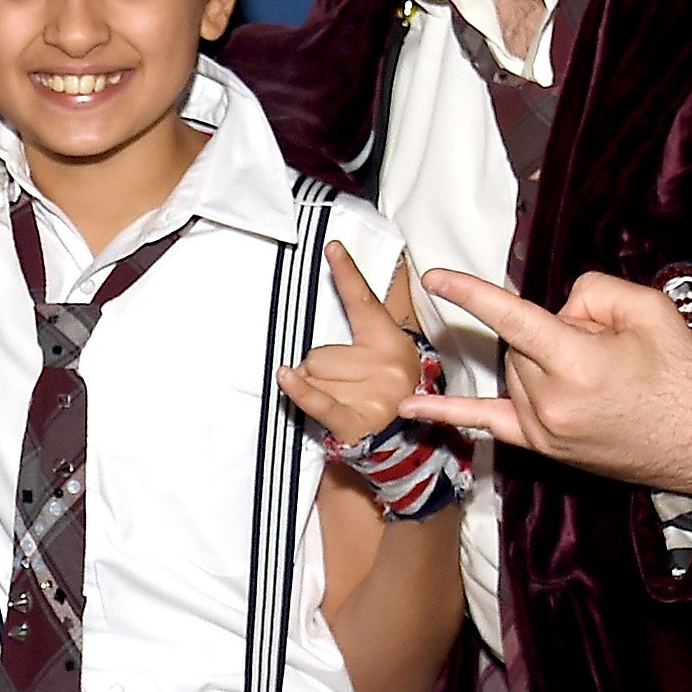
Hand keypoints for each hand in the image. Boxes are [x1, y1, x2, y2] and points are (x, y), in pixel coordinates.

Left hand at [280, 245, 423, 447]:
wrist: (406, 444)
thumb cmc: (385, 396)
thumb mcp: (381, 360)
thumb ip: (355, 341)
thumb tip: (306, 356)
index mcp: (391, 343)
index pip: (362, 302)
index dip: (347, 274)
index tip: (332, 247)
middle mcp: (386, 365)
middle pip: (319, 352)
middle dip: (322, 371)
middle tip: (347, 388)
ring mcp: (373, 394)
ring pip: (312, 376)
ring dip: (316, 390)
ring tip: (345, 403)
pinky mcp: (355, 420)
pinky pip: (317, 399)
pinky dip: (299, 390)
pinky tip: (285, 377)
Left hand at [406, 267, 691, 495]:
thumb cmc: (683, 374)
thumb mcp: (649, 309)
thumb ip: (591, 292)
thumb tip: (555, 308)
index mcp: (578, 364)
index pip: (512, 318)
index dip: (472, 293)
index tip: (435, 276)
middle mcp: (551, 401)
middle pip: (522, 343)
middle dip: (556, 333)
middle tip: (607, 349)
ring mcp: (542, 429)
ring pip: (515, 371)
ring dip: (541, 361)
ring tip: (599, 378)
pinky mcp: (542, 446)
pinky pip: (486, 423)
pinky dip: (448, 411)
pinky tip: (410, 405)